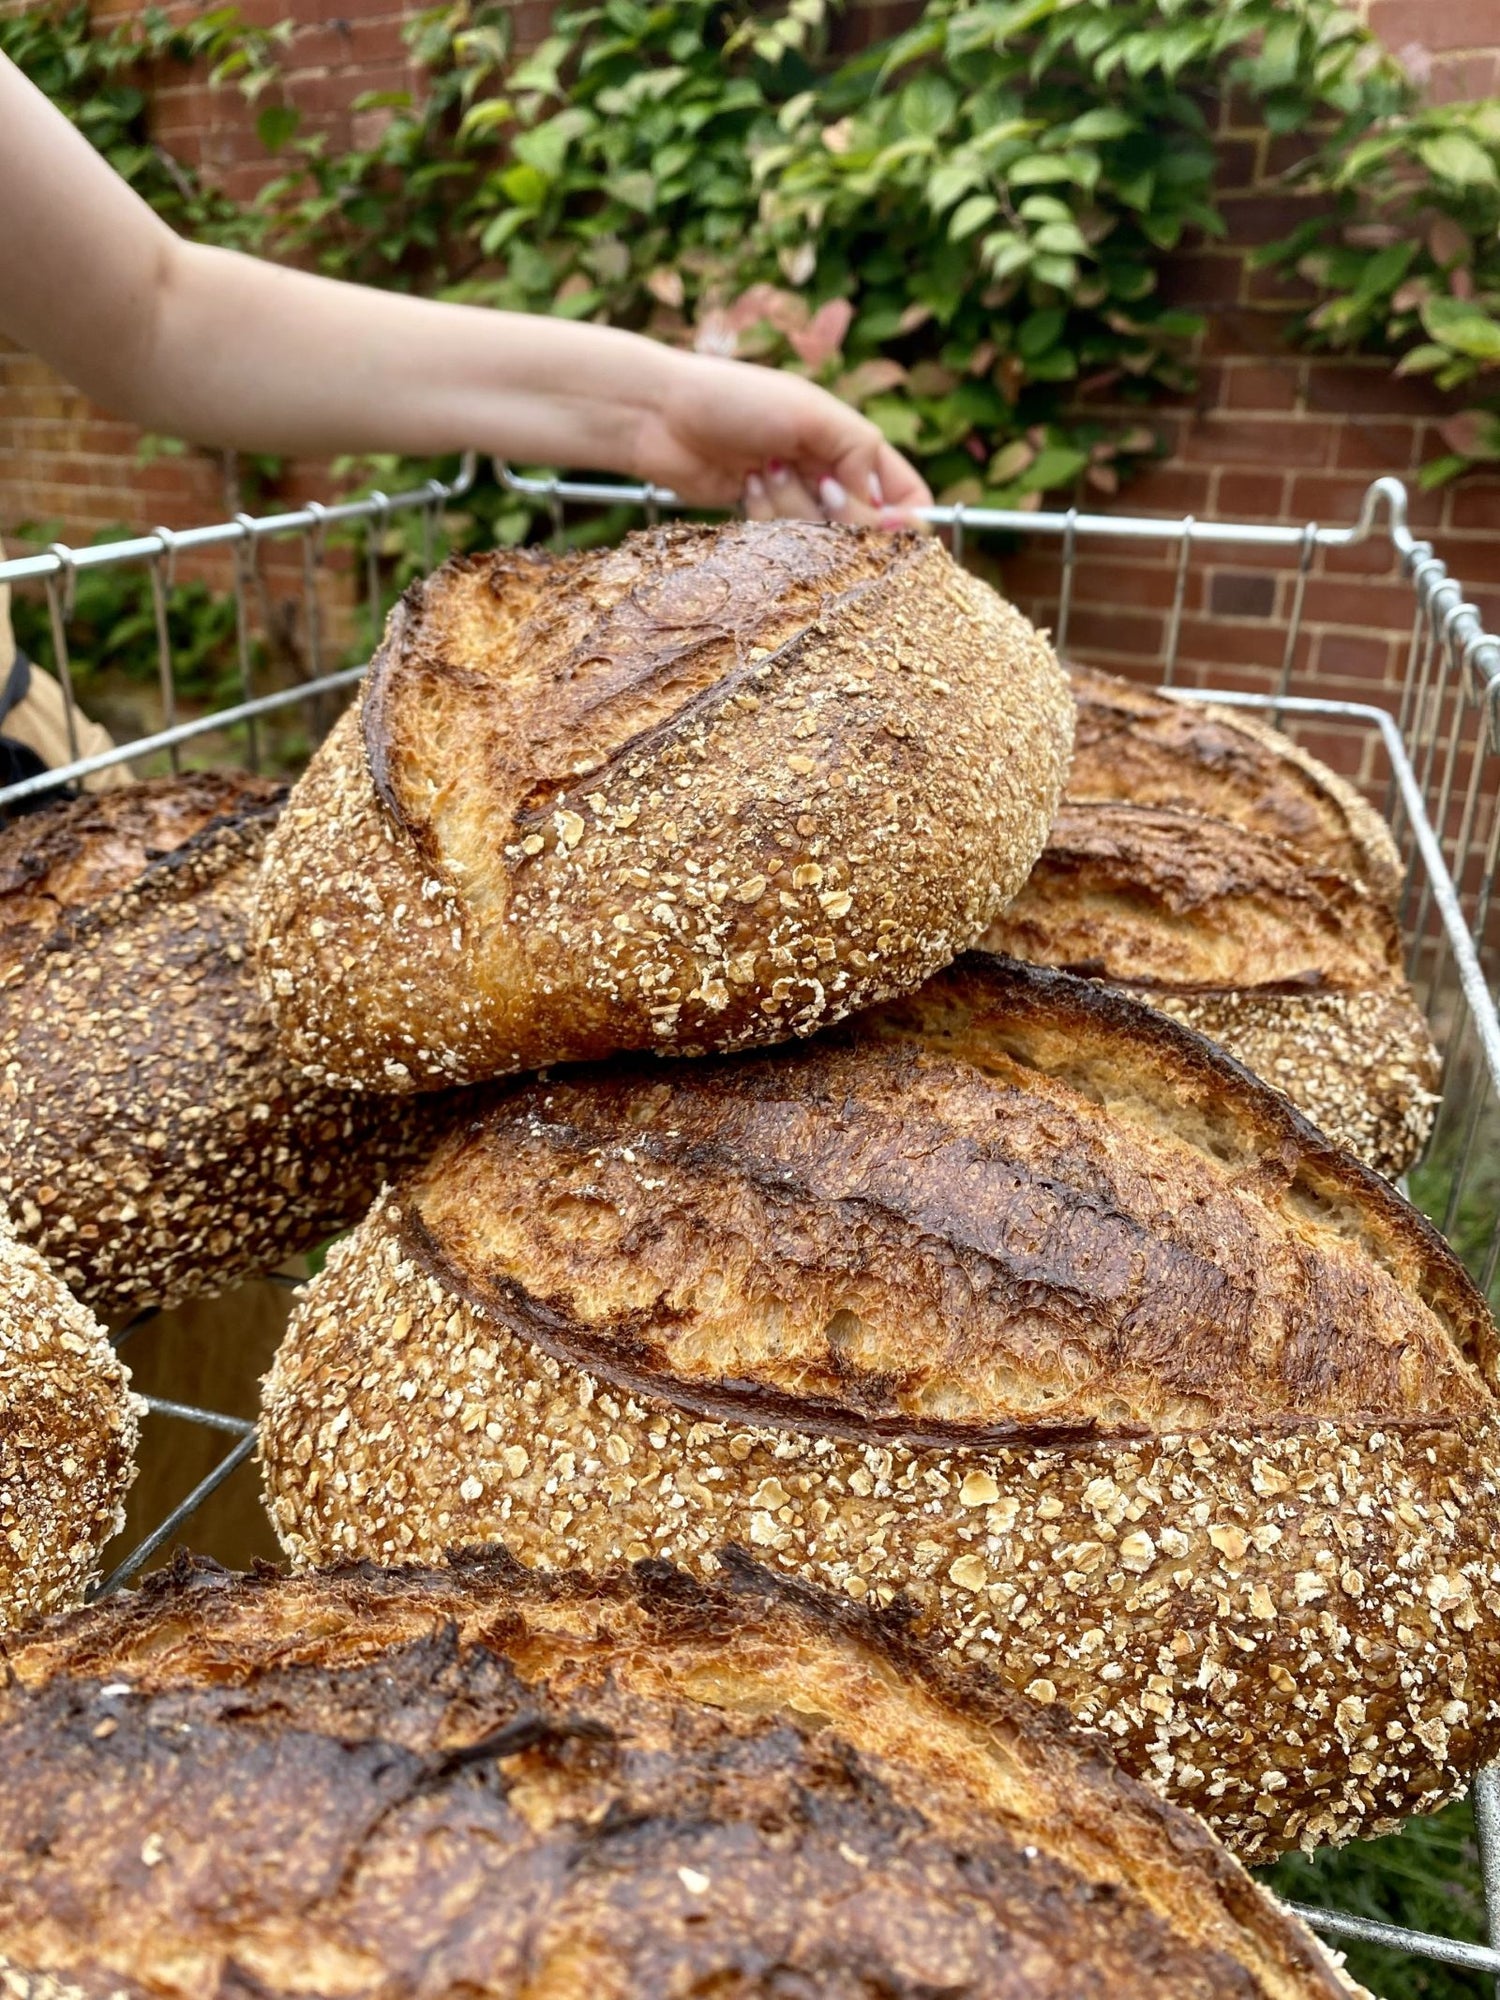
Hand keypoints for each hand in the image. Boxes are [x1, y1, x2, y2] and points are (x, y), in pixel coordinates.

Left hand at [632, 350, 930, 526]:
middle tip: (813, 483)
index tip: (884, 525)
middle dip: (840, 514)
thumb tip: (885, 510)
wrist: (661, 416)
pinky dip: (766, 517)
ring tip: (761, 470)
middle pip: (866, 528)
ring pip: (821, 539)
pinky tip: (744, 484)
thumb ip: (861, 453)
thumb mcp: (811, 413)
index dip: (904, 520)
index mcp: (854, 442)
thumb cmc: (737, 399)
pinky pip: (784, 543)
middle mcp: (831, 475)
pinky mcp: (762, 522)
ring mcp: (796, 501)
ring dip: (791, 508)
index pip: (907, 496)